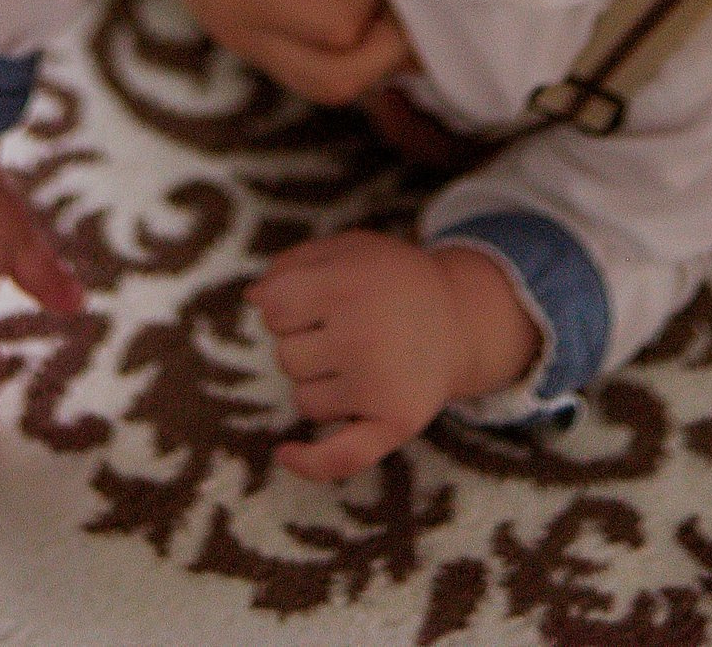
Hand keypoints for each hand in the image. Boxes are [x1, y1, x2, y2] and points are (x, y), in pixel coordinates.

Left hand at [245, 230, 539, 481]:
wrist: (458, 320)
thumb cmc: (390, 282)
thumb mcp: (348, 250)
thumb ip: (295, 262)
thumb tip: (254, 298)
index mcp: (347, 283)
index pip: (274, 308)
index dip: (285, 306)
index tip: (310, 302)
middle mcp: (364, 334)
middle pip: (286, 356)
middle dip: (305, 343)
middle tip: (347, 328)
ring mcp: (380, 383)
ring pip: (304, 399)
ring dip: (319, 383)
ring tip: (359, 359)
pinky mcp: (396, 422)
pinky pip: (339, 455)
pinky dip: (309, 461)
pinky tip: (285, 453)